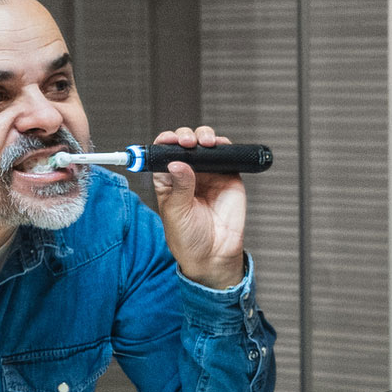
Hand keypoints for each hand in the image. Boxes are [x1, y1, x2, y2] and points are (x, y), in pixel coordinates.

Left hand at [150, 125, 246, 289]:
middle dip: (185, 137)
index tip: (168, 139)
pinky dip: (224, 145)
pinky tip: (219, 145)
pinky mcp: (228, 176)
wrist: (214, 255)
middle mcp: (188, 173)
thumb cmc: (188, 238)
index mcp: (168, 180)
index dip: (165, 142)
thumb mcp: (177, 213)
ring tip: (205, 142)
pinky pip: (226, 154)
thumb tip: (178, 163)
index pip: (163, 153)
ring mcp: (209, 173)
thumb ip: (180, 187)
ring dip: (204, 136)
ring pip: (204, 144)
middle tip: (187, 143)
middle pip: (184, 144)